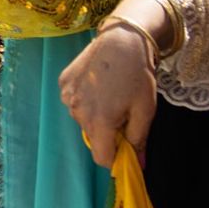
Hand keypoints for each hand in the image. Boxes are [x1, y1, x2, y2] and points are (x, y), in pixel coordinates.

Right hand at [60, 8, 164, 167]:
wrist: (121, 41)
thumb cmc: (138, 76)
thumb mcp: (145, 110)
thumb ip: (139, 140)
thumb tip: (140, 166)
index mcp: (100, 121)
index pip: (101, 157)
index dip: (116, 158)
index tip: (127, 147)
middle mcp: (77, 111)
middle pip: (92, 137)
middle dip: (107, 133)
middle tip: (123, 113)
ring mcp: (66, 96)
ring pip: (82, 120)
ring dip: (95, 116)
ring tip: (110, 95)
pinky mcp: (63, 83)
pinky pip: (73, 102)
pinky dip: (85, 100)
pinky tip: (97, 85)